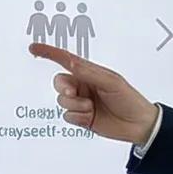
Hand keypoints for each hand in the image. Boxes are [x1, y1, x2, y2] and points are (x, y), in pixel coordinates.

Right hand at [31, 42, 157, 143]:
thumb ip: (88, 72)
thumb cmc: (129, 99)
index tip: (34, 48)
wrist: (138, 125)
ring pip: (62, 101)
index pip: (66, 60)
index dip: (49, 53)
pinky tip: (91, 117)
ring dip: (76, 105)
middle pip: (59, 83)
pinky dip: (78, 117)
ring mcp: (81, 102)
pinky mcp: (81, 118)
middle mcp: (83, 86)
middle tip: (74, 93)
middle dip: (63, 88)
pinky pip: (67, 116)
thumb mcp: (110, 82)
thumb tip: (69, 61)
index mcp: (90, 73)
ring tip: (92, 108)